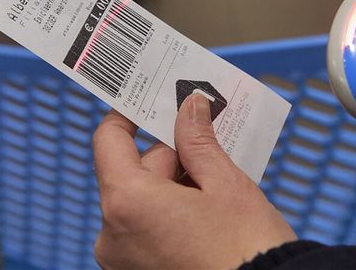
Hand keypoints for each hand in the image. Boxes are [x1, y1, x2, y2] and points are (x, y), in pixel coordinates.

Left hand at [92, 94, 296, 269]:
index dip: (128, 115)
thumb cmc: (246, 249)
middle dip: (172, 157)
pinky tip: (208, 215)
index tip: (150, 103)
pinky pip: (146, 229)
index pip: (108, 140)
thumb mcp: (225, 183)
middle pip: (133, 172)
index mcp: (126, 203)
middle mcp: (112, 235)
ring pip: (142, 201)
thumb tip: (189, 106)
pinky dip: (171, 215)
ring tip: (217, 190)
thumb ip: (198, 140)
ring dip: (174, 188)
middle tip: (212, 147)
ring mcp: (122, 261)